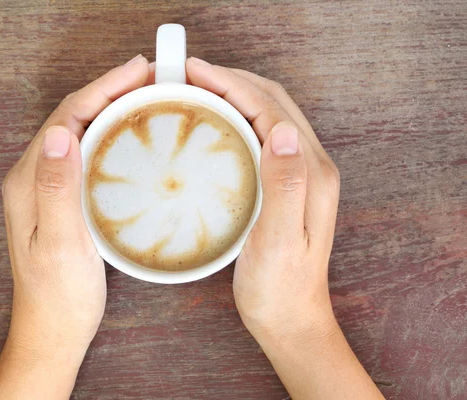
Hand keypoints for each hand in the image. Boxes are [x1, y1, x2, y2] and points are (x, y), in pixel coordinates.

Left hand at [0, 54, 150, 398]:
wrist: (53, 330)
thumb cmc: (58, 295)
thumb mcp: (59, 244)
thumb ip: (56, 189)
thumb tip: (59, 132)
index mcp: (29, 180)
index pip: (66, 117)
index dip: (101, 88)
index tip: (137, 71)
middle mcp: (34, 176)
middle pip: (72, 117)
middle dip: (109, 90)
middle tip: (150, 76)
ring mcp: (48, 187)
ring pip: (80, 132)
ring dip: (110, 108)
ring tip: (145, 95)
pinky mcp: (63, 199)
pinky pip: (87, 153)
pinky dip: (110, 135)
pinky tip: (131, 136)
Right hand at [187, 58, 382, 399]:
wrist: (290, 318)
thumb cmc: (279, 287)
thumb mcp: (279, 240)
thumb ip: (284, 185)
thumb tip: (281, 130)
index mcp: (311, 173)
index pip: (272, 109)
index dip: (234, 83)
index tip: (195, 71)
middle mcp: (310, 166)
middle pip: (272, 104)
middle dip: (232, 80)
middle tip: (188, 74)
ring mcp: (298, 174)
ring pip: (266, 116)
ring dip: (234, 95)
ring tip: (196, 89)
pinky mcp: (284, 185)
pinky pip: (259, 137)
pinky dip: (235, 119)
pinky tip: (212, 124)